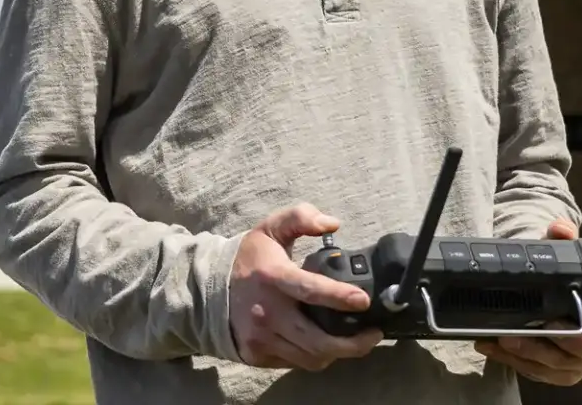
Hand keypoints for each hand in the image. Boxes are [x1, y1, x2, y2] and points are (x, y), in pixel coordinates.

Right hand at [228, 203, 383, 370]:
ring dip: (337, 353)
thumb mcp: (270, 229)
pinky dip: (315, 357)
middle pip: (319, 341)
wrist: (207, 288)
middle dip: (354, 344)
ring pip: (311, 358)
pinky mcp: (258, 354)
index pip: (310, 290)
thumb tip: (333, 224)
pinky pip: (296, 363)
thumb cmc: (247, 259)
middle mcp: (267, 312)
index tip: (363, 301)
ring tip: (353, 342)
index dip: (340, 297)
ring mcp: (262, 337)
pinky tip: (323, 345)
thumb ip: (300, 217)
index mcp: (273, 277)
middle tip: (373, 334)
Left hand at [474, 218, 581, 385]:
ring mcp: (578, 364)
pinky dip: (511, 361)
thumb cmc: (559, 288)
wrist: (542, 311)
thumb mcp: (558, 263)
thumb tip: (560, 228)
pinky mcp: (554, 375)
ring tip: (506, 338)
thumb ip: (561, 242)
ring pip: (559, 366)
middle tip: (541, 327)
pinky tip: (490, 346)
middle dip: (567, 342)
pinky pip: (534, 372)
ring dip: (531, 353)